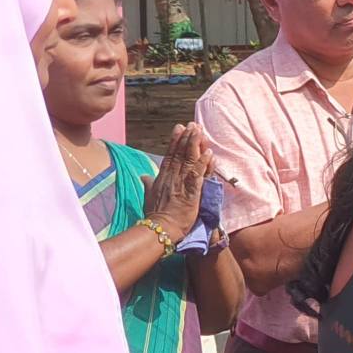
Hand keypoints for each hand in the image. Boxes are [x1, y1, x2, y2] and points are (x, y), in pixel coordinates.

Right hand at [144, 122, 211, 236]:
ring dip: (195, 145)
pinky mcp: (191, 192)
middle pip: (180, 153)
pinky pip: (198, 175)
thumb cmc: (156, 214)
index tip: (179, 127)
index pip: (170, 154)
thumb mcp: (149, 195)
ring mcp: (181, 183)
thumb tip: (143, 175)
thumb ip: (148, 184)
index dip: (175, 140)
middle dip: (187, 137)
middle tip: (193, 124)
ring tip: (200, 131)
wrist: (160, 228)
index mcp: (163, 177)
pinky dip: (203, 164)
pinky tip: (208, 153)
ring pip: (189, 160)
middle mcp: (172, 177)